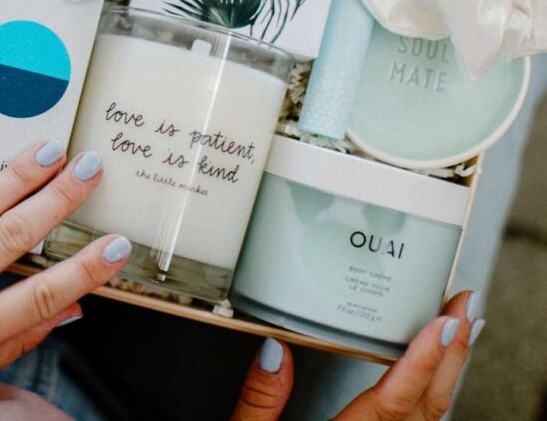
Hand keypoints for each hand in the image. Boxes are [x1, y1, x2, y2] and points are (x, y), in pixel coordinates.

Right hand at [231, 290, 483, 419]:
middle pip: (427, 412)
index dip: (422, 360)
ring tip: (456, 337)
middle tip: (463, 311)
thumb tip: (274, 351)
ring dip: (447, 378)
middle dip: (451, 358)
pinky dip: (431, 405)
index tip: (442, 324)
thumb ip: (259, 402)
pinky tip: (432, 385)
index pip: (392, 403)